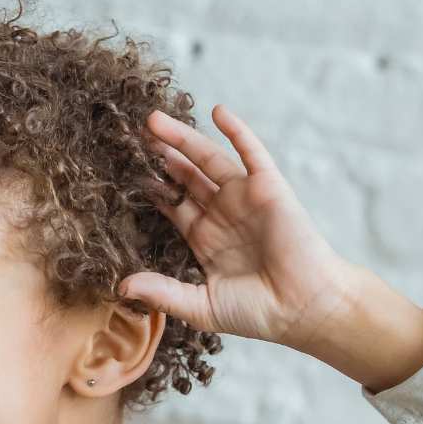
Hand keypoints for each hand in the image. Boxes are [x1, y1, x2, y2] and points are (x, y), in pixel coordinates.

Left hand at [118, 105, 359, 346]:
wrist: (302, 308)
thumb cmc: (257, 313)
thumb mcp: (199, 306)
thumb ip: (162, 293)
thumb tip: (120, 287)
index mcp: (205, 240)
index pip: (172, 206)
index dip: (150, 189)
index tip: (122, 173)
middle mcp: (222, 214)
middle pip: (185, 177)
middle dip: (160, 157)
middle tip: (132, 137)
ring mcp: (244, 198)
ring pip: (208, 159)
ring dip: (183, 138)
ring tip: (153, 121)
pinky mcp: (268, 188)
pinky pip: (251, 153)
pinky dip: (236, 131)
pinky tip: (216, 111)